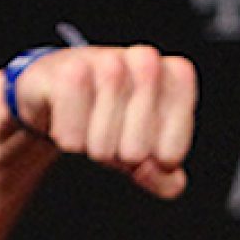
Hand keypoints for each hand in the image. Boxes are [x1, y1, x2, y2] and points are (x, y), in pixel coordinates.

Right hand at [12, 45, 197, 197]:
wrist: (61, 89)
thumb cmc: (117, 118)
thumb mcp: (150, 152)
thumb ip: (166, 179)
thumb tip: (150, 172)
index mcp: (178, 75)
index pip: (171, 154)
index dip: (153, 162)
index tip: (147, 142)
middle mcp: (147, 59)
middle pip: (137, 152)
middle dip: (123, 157)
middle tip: (116, 134)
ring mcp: (106, 59)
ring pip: (104, 145)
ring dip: (95, 148)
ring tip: (93, 126)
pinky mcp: (66, 69)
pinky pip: (71, 136)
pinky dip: (69, 138)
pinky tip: (70, 117)